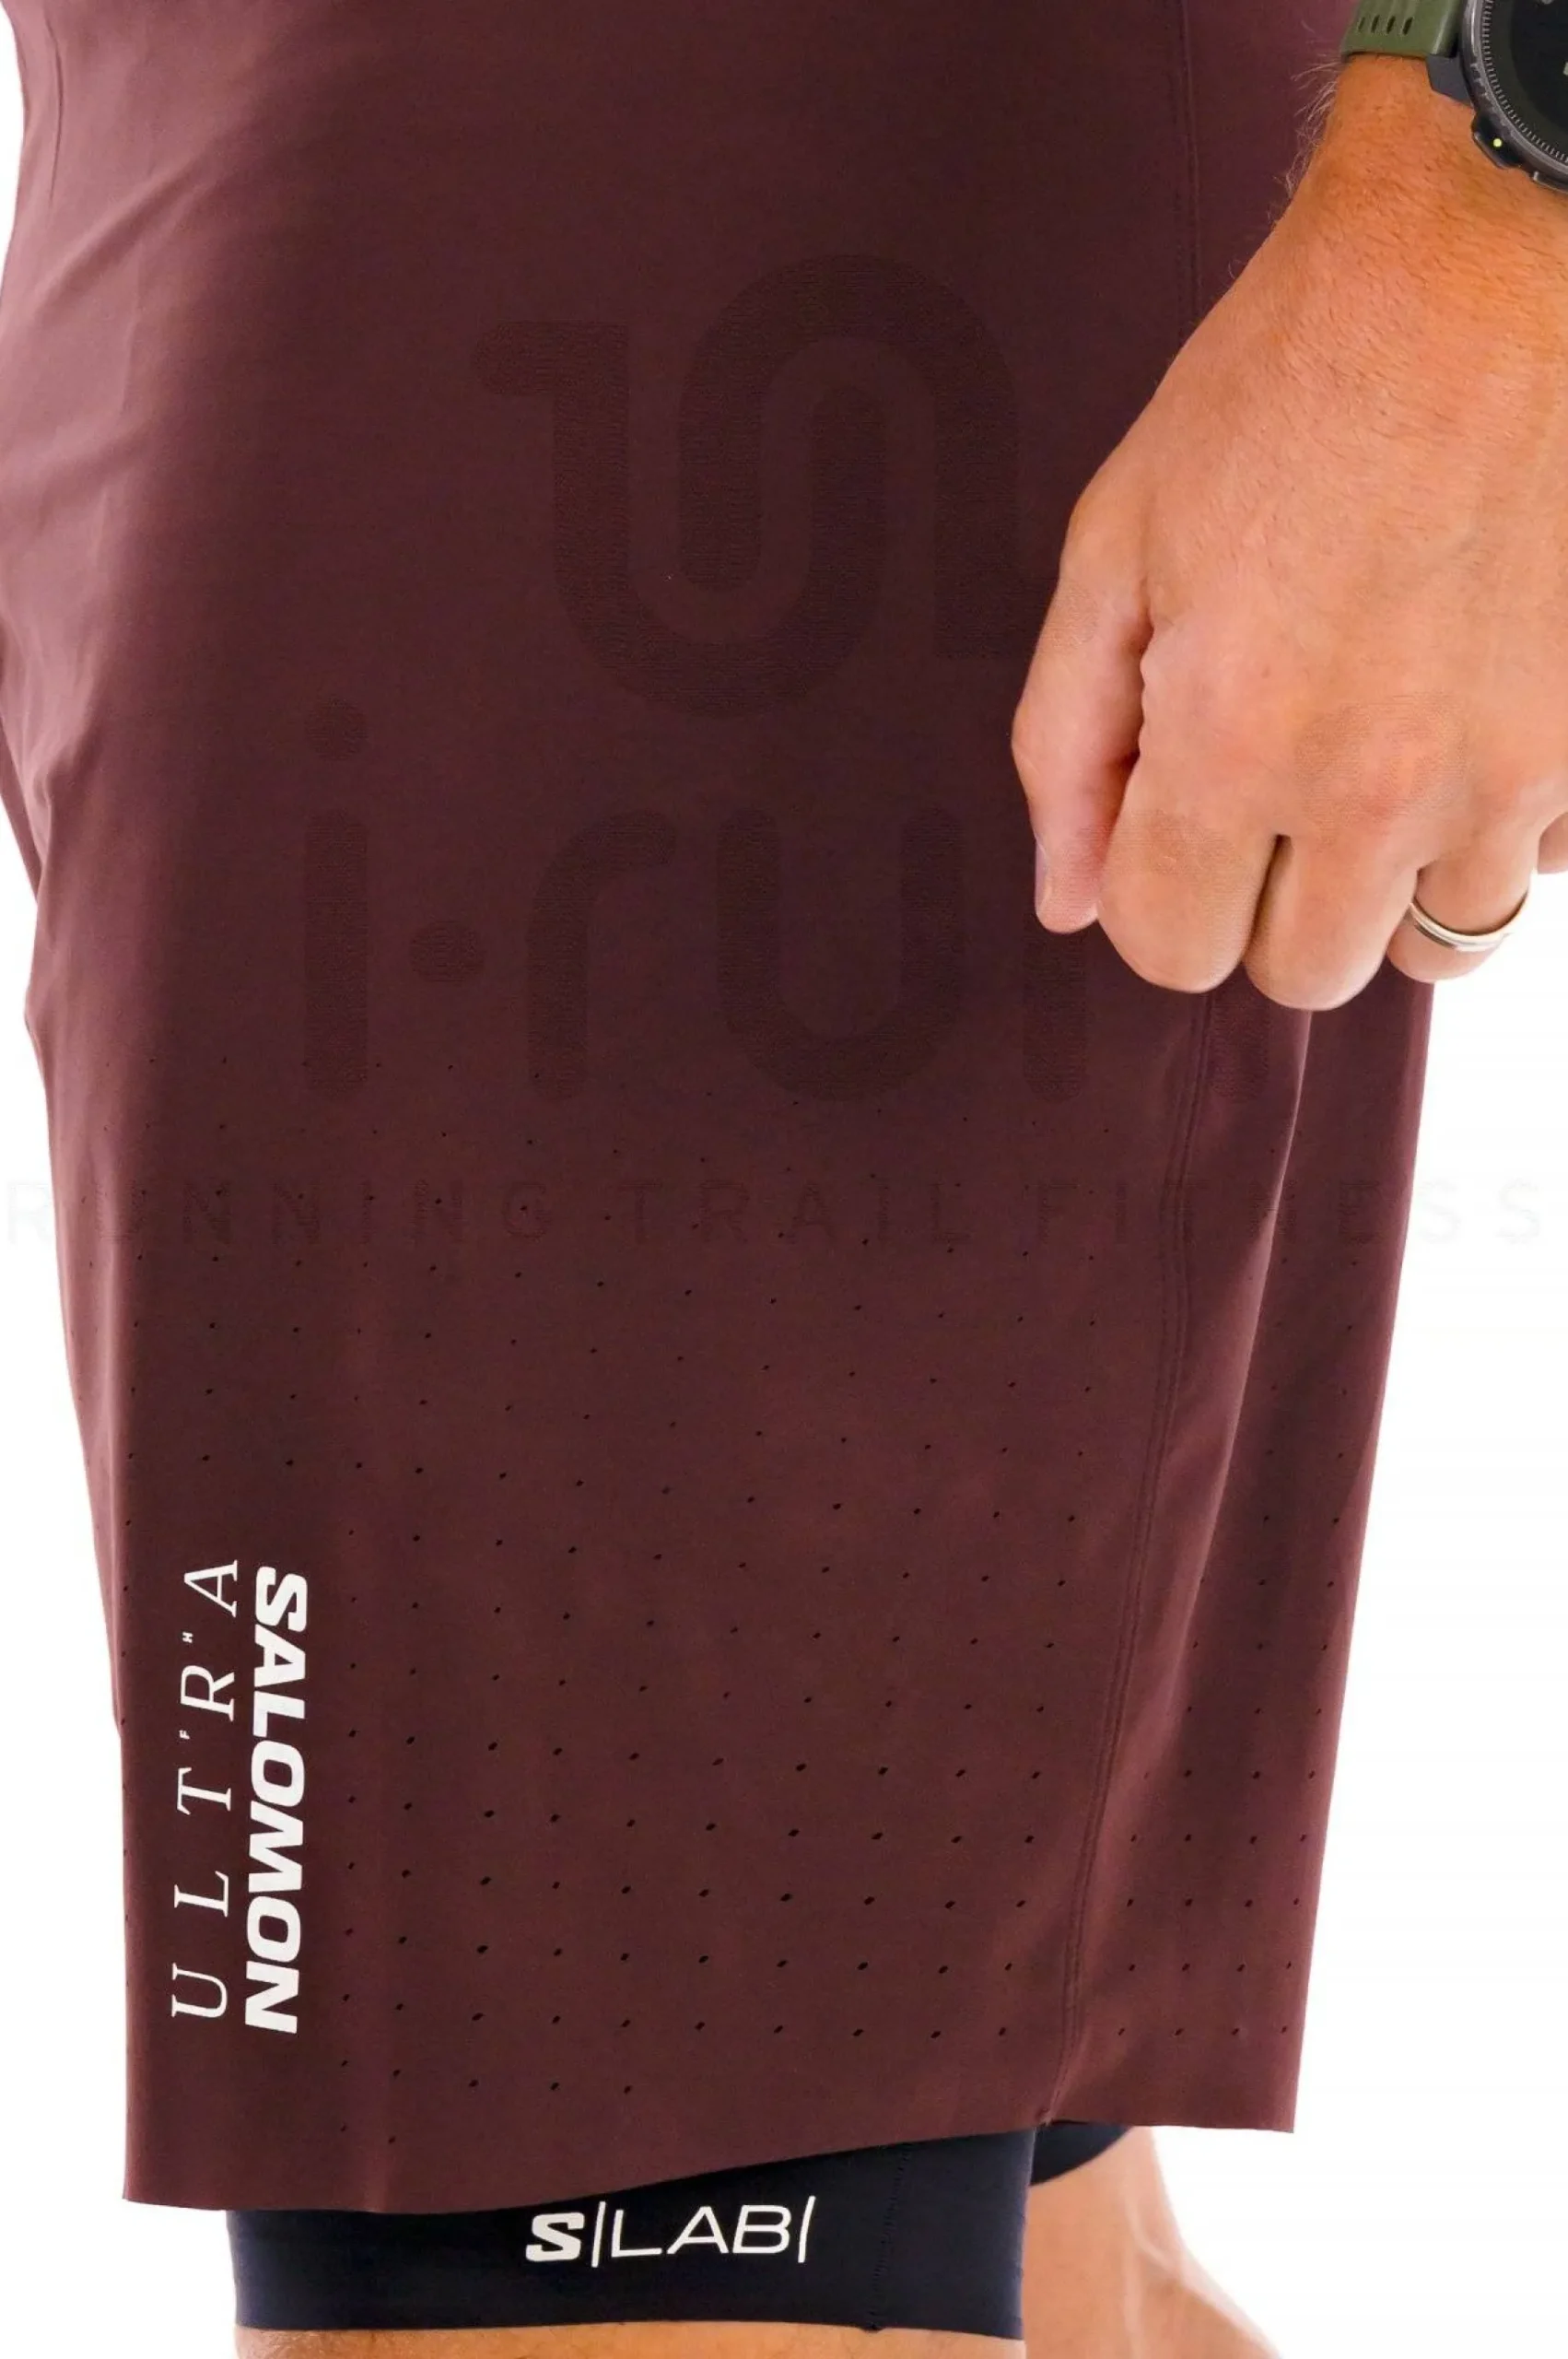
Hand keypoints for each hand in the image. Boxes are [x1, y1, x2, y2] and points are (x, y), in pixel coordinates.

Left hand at [1012, 56, 1567, 1009]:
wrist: (1479, 266)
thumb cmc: (1282, 388)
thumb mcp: (1116, 547)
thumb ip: (1068, 745)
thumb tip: (1066, 902)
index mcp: (1233, 745)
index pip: (1169, 948)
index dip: (1152, 887)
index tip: (1170, 805)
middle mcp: (1376, 790)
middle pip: (1299, 973)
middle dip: (1263, 900)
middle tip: (1269, 776)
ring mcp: (1505, 775)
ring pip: (1430, 947)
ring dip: (1384, 883)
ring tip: (1370, 758)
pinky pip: (1533, 870)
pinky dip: (1491, 833)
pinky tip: (1461, 725)